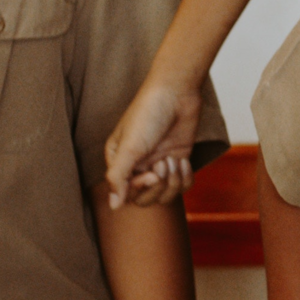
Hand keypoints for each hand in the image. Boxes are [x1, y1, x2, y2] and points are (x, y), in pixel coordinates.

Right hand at [100, 77, 201, 208]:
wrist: (176, 93)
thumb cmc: (148, 115)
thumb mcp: (129, 148)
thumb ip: (118, 178)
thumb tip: (113, 206)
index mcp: (118, 162)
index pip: (126, 193)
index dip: (140, 189)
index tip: (151, 174)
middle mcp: (137, 166)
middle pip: (146, 199)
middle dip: (158, 186)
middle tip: (163, 164)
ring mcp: (158, 164)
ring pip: (166, 195)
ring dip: (173, 181)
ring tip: (173, 160)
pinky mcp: (178, 161)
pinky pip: (182, 185)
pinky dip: (185, 177)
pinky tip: (183, 160)